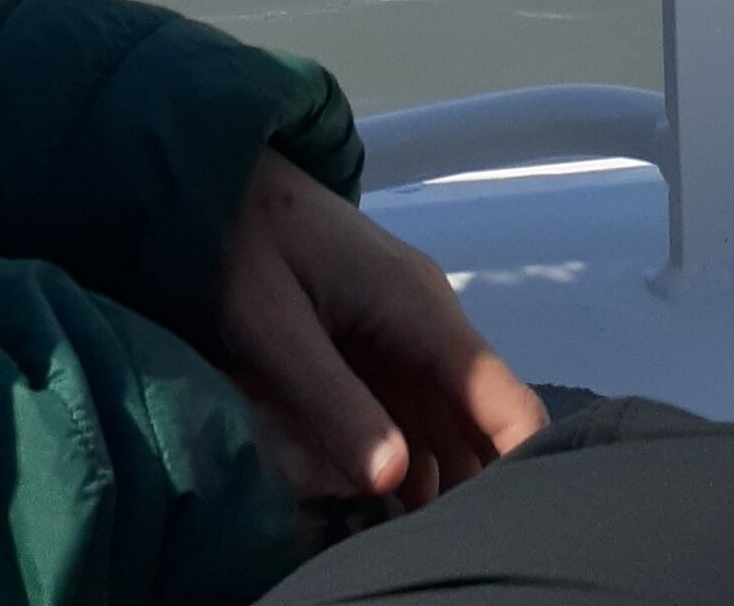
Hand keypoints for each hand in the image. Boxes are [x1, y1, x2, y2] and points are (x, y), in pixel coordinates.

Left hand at [213, 148, 546, 515]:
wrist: (210, 176)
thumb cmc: (237, 241)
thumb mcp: (271, 325)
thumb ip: (332, 400)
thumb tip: (396, 480)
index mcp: (418, 309)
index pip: (504, 400)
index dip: (523, 470)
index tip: (510, 534)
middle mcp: (429, 321)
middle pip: (482, 425)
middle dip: (476, 494)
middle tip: (449, 556)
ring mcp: (405, 332)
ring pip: (448, 427)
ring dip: (439, 488)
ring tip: (413, 548)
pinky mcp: (377, 345)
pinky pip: (410, 415)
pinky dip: (405, 465)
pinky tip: (382, 517)